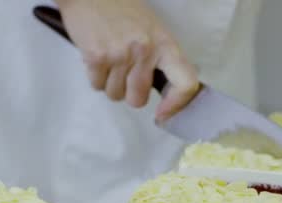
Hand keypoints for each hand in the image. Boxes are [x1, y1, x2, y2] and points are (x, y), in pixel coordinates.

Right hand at [56, 0, 198, 122]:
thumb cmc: (123, 10)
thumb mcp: (153, 30)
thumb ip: (162, 58)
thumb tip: (168, 92)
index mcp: (166, 44)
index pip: (185, 83)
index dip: (176, 105)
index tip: (163, 113)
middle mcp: (145, 51)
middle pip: (139, 99)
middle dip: (130, 94)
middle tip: (126, 76)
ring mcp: (120, 55)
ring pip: (116, 95)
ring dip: (111, 85)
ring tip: (110, 62)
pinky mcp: (96, 57)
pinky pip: (97, 85)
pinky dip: (95, 77)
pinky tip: (98, 57)